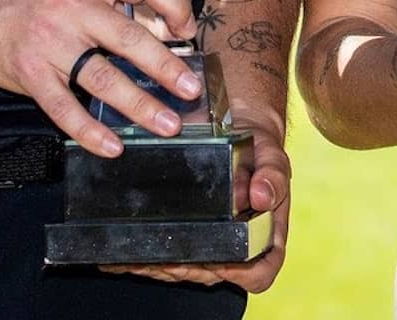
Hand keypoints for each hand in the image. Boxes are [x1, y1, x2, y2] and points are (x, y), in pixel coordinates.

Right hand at [0, 0, 203, 155]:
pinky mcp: (30, 73)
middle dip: (167, 68)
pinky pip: (65, 108)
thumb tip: (160, 24)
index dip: (174, 5)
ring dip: (140, 105)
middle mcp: (72, 5)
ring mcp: (50, 41)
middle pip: (130, 39)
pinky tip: (113, 146)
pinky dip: (90, 131)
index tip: (188, 30)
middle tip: (191, 90)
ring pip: (104, 79)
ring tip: (167, 124)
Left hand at [103, 124, 289, 291]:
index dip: (241, 274)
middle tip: (162, 256)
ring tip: (136, 257)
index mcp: (265, 232)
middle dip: (185, 268)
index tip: (220, 260)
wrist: (238, 123)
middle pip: (213, 273)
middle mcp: (236, 242)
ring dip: (160, 266)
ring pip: (185, 268)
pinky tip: (123, 253)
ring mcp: (210, 238)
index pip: (259, 272)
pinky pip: (167, 252)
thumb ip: (273, 175)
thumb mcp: (272, 154)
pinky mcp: (185, 230)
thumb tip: (262, 198)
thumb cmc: (259, 146)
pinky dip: (144, 255)